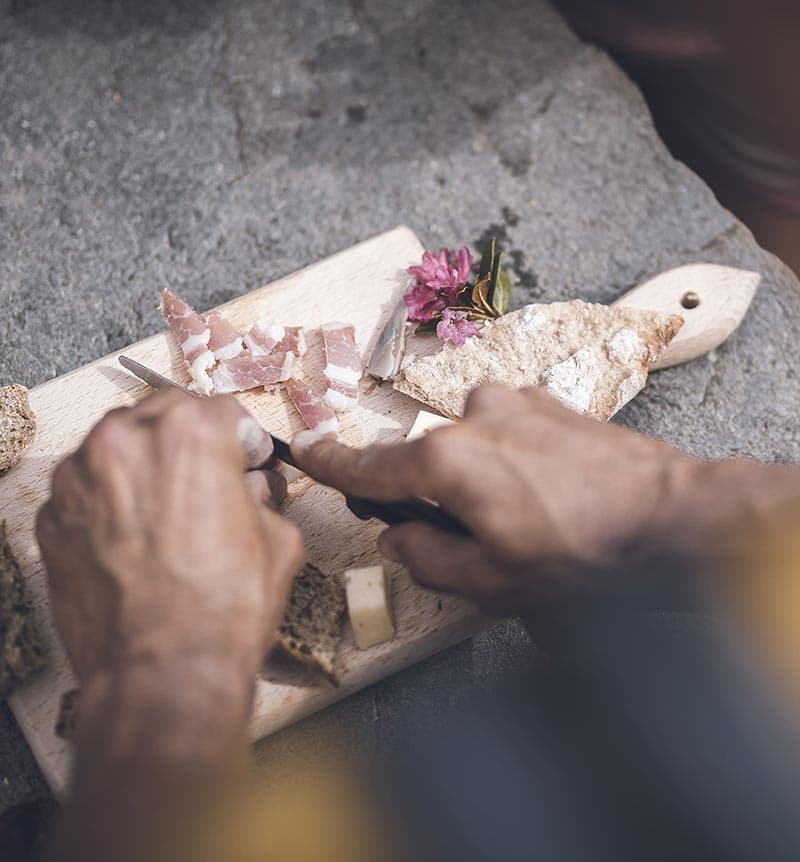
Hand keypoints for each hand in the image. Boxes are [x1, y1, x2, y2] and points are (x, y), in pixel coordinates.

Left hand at [37, 391, 303, 694]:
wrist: (163, 673)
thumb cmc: (222, 608)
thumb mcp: (279, 539)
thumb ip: (263, 495)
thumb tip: (251, 489)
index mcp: (189, 433)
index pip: (222, 410)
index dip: (243, 439)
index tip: (245, 460)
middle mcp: (125, 440)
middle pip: (163, 416)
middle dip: (190, 443)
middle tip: (207, 481)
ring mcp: (78, 478)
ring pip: (118, 448)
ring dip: (146, 468)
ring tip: (167, 515)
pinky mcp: (51, 517)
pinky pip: (87, 490)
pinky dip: (110, 503)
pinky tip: (135, 541)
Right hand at [291, 385, 705, 612]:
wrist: (672, 516)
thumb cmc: (583, 555)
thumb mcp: (491, 581)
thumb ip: (426, 558)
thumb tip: (397, 537)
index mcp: (448, 461)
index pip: (372, 467)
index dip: (333, 463)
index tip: (305, 449)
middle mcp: (474, 417)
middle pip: (429, 462)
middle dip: (441, 499)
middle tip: (485, 537)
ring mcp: (514, 402)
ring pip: (472, 448)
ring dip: (483, 479)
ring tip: (533, 517)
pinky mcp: (547, 401)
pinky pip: (508, 431)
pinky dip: (514, 460)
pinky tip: (552, 491)